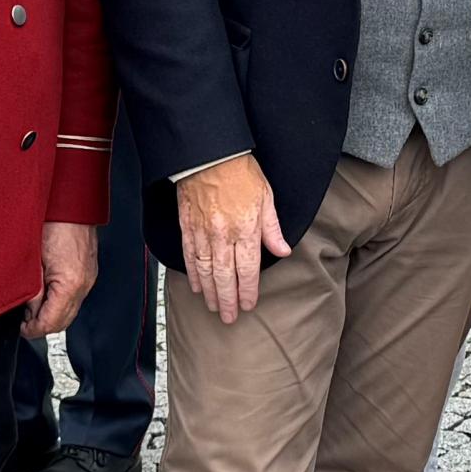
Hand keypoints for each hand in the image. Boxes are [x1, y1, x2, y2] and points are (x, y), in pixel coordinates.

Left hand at [29, 219, 97, 337]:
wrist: (71, 201)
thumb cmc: (54, 221)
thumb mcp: (32, 260)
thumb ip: (31, 290)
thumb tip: (29, 309)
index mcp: (70, 283)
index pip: (51, 322)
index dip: (33, 330)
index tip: (22, 329)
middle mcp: (84, 283)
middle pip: (64, 322)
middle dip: (42, 325)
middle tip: (25, 321)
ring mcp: (89, 277)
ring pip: (70, 311)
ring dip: (52, 313)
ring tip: (32, 306)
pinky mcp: (88, 271)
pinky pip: (75, 297)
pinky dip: (60, 301)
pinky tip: (46, 292)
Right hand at [176, 152, 288, 324]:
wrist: (209, 153)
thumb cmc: (240, 171)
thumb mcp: (266, 197)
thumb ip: (272, 229)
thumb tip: (283, 250)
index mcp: (245, 229)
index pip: (247, 270)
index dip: (247, 291)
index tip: (248, 305)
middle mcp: (222, 235)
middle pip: (224, 276)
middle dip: (227, 300)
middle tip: (228, 317)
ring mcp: (202, 232)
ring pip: (205, 271)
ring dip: (210, 292)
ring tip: (213, 306)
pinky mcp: (187, 226)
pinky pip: (189, 256)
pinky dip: (192, 274)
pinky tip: (196, 285)